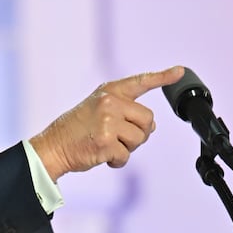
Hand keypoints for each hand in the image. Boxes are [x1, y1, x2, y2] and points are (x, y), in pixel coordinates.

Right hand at [29, 66, 183, 180]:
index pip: (140, 81)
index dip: (162, 77)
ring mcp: (108, 121)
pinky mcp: (107, 141)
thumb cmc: (76, 130)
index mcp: (108, 92)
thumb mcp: (97, 109)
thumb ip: (124, 111)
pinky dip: (117, 161)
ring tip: (107, 145)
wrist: (53, 146)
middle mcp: (109, 102)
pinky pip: (126, 155)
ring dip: (127, 148)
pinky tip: (102, 156)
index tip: (179, 71)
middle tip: (118, 137)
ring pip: (140, 139)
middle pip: (148, 119)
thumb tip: (152, 125)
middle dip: (138, 133)